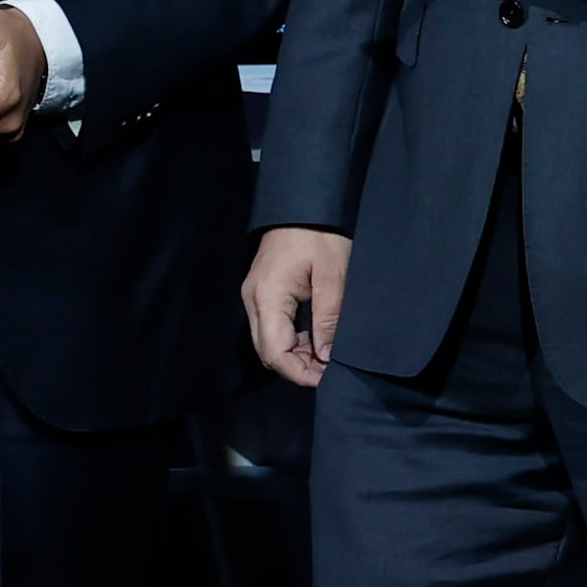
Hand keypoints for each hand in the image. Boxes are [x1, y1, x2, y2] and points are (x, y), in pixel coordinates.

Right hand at [243, 225, 353, 388]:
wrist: (303, 209)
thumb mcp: (333, 277)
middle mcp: (253, 301)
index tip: (328, 378)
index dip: (299, 373)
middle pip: (268, 352)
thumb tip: (326, 356)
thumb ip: (328, 319)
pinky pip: (273, 329)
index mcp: (267, 298)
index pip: (274, 352)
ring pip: (269, 343)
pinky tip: (317, 340)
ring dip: (297, 356)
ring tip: (328, 357)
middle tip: (332, 371)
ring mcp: (254, 298)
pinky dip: (294, 342)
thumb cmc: (319, 237)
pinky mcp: (262, 295)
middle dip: (298, 368)